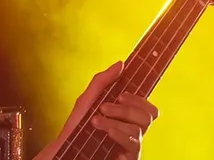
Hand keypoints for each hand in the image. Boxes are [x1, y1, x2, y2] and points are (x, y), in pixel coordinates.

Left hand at [34, 61, 158, 159]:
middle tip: (104, 107)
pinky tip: (108, 132)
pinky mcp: (129, 158)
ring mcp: (131, 146)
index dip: (139, 98)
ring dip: (115, 121)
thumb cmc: (77, 127)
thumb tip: (121, 64)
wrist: (65, 149)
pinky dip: (120, 134)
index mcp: (127, 117)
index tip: (121, 95)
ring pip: (139, 129)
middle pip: (148, 116)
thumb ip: (102, 81)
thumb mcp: (87, 100)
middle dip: (127, 108)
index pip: (147, 107)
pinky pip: (135, 145)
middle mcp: (132, 131)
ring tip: (95, 121)